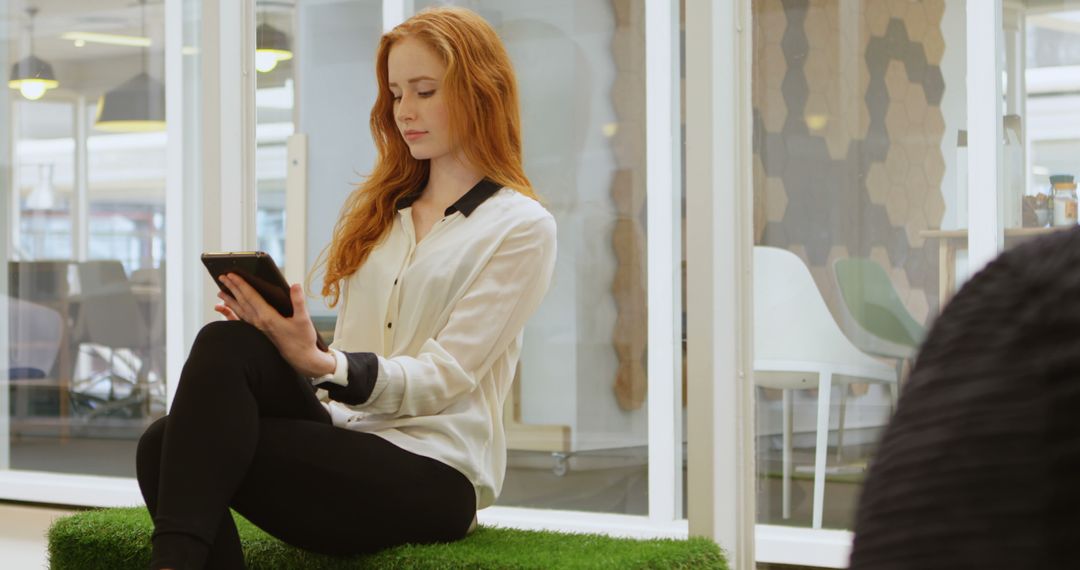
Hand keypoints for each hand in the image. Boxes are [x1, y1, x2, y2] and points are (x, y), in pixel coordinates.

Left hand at [215, 274, 335, 377]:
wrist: (301, 359)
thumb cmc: (303, 339)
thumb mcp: (304, 320)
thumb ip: (298, 302)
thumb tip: (295, 285)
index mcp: (268, 317)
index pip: (251, 297)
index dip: (241, 284)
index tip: (232, 274)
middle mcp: (259, 322)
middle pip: (242, 302)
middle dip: (232, 288)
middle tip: (222, 276)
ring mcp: (257, 328)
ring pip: (240, 311)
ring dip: (229, 300)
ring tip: (220, 292)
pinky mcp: (259, 333)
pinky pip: (242, 321)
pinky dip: (232, 314)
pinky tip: (226, 310)